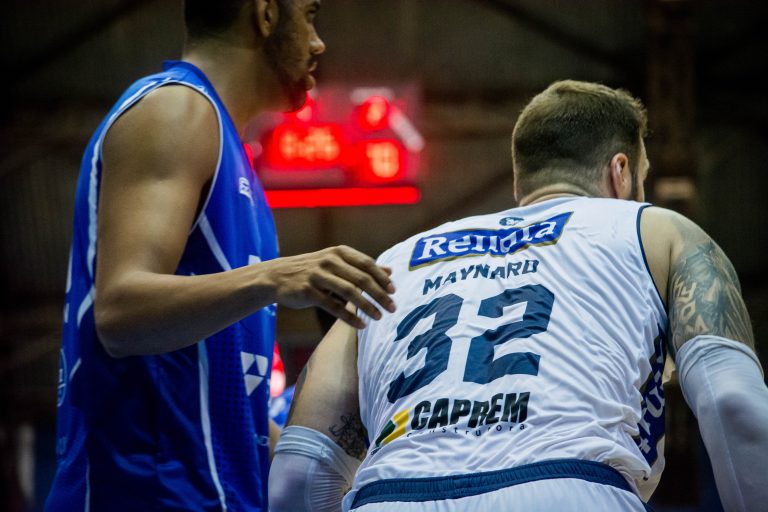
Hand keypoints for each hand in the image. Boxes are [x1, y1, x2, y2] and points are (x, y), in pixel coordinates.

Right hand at [259, 246, 395, 327]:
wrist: (277, 276)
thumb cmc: (313, 270)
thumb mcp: (336, 262)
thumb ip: (362, 267)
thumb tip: (390, 272)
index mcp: (339, 252)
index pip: (367, 264)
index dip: (382, 278)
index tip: (394, 291)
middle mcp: (330, 261)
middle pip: (362, 279)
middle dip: (380, 294)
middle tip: (393, 308)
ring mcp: (318, 276)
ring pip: (349, 292)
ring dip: (367, 306)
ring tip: (379, 317)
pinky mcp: (309, 292)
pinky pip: (334, 306)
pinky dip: (350, 317)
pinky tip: (361, 325)